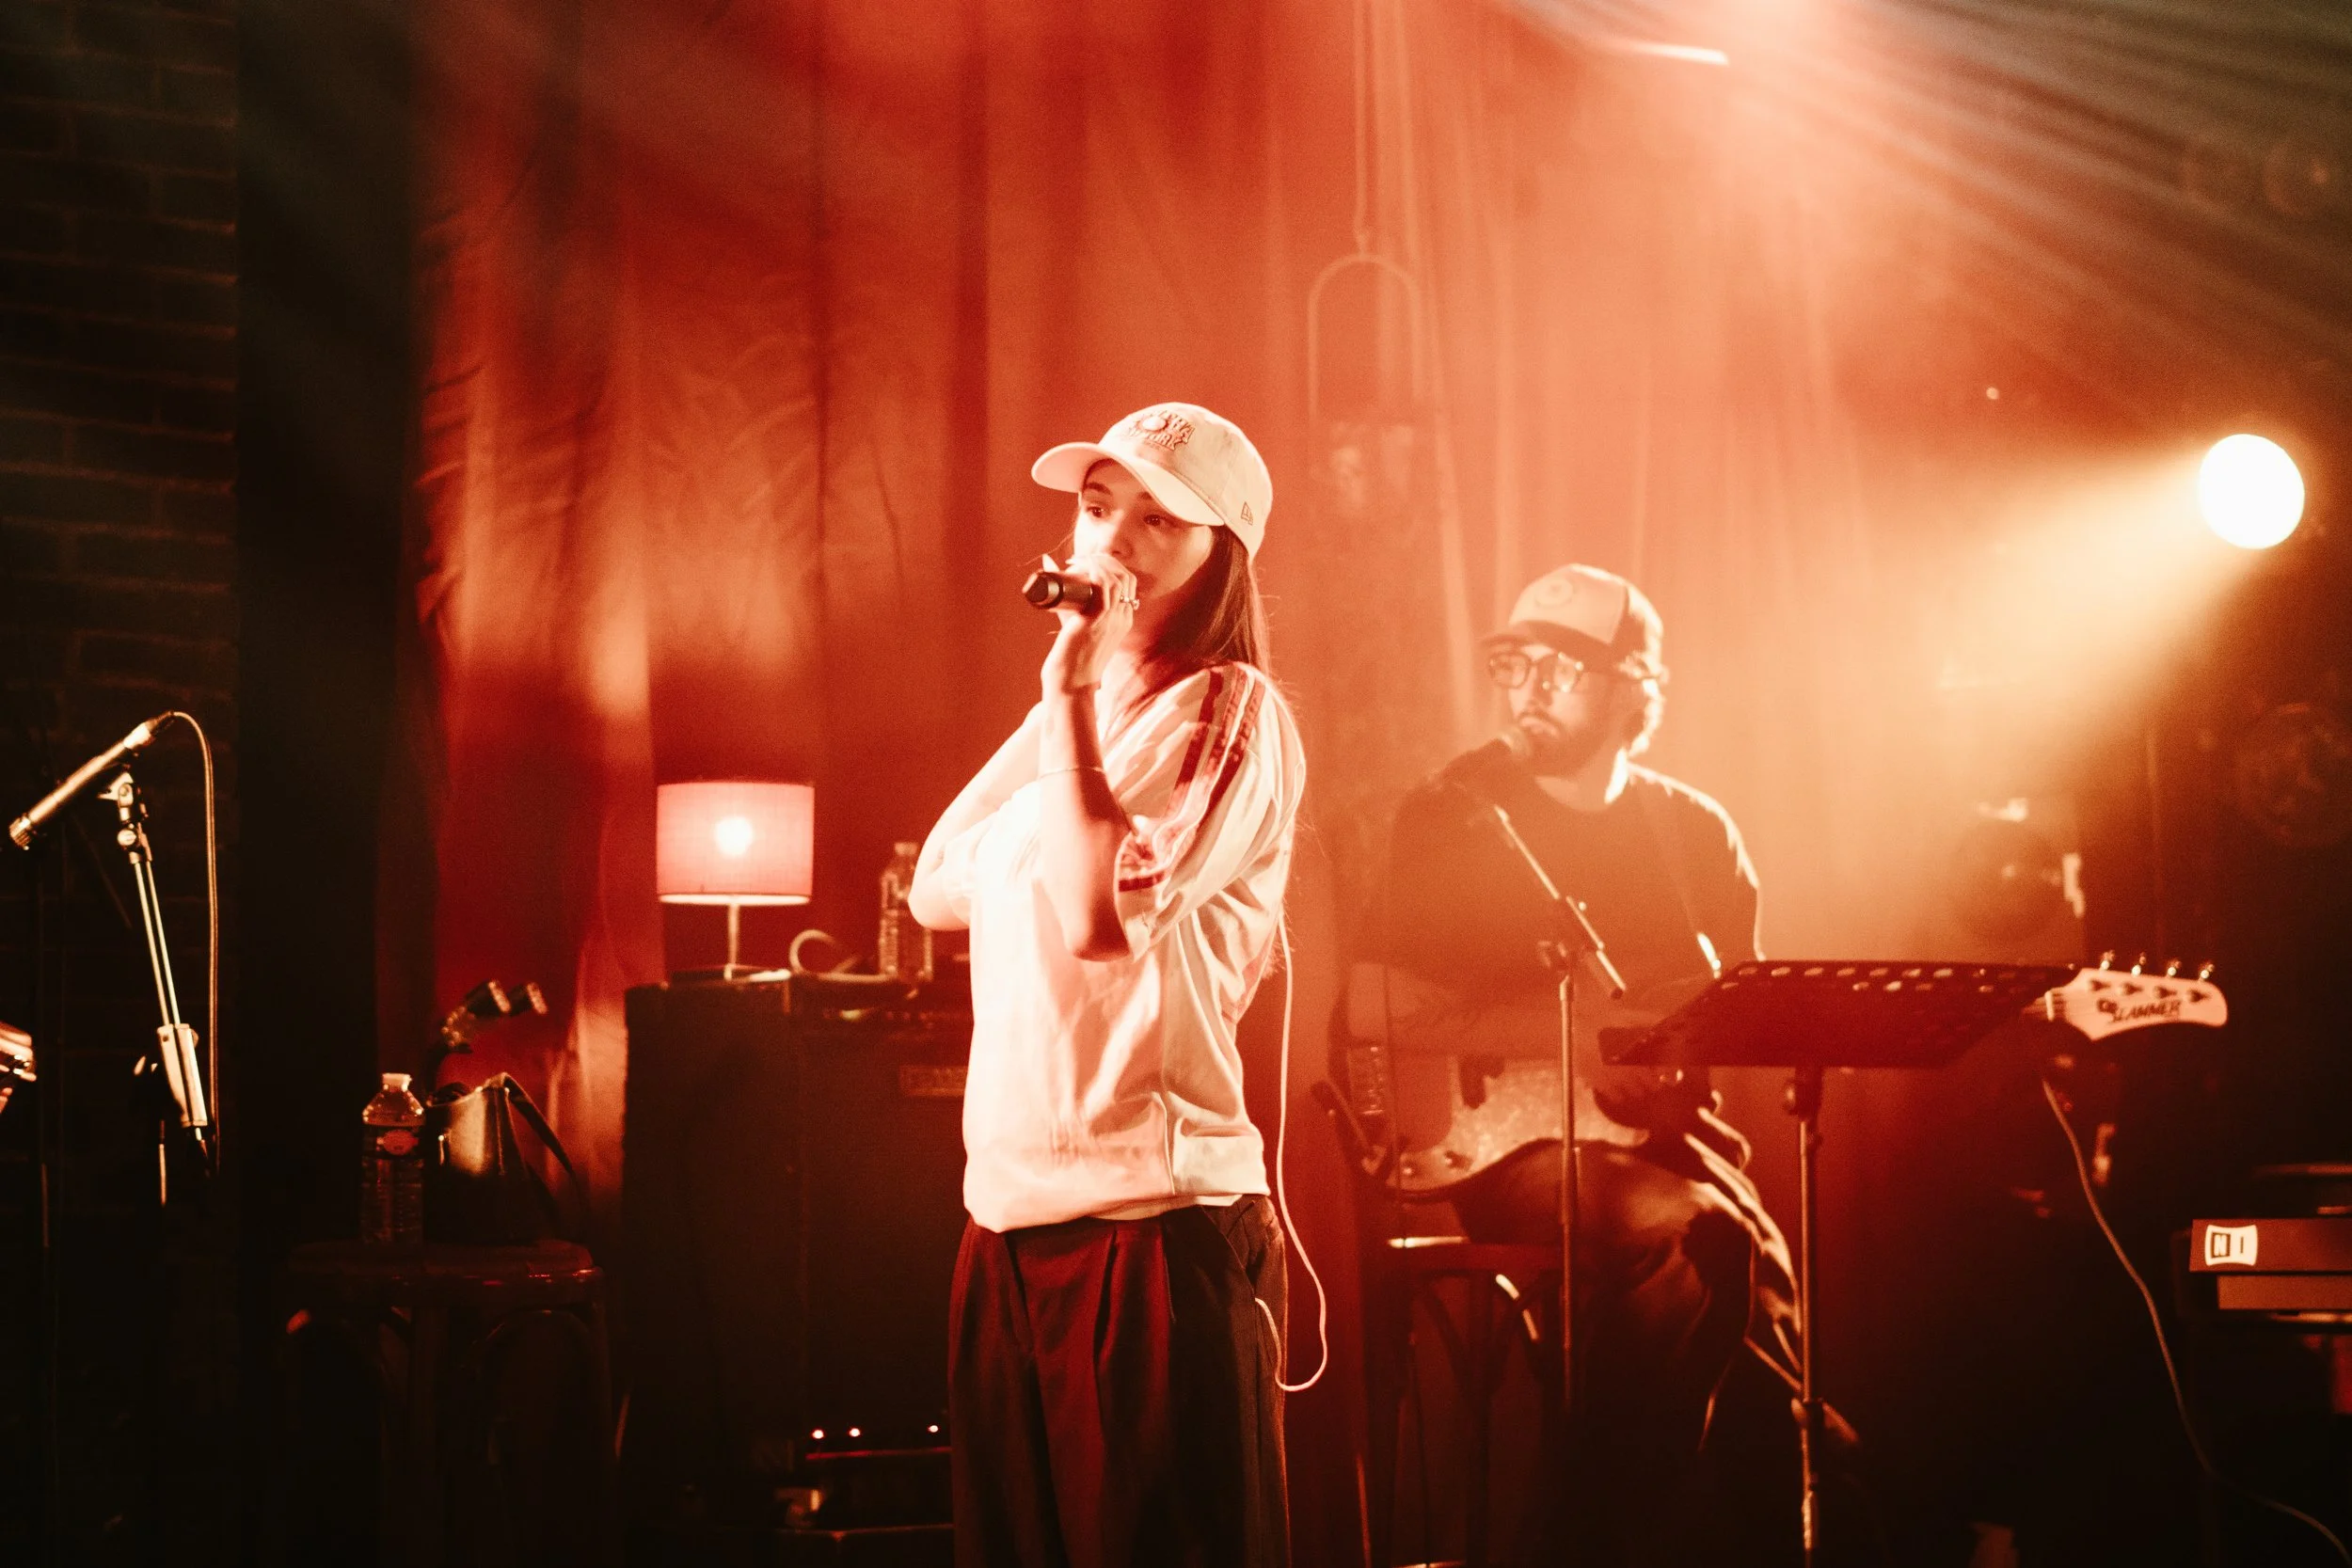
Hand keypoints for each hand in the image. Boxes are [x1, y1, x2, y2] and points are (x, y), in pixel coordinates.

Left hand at [1038, 552, 1136, 693]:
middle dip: (1104, 560)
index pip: (1126, 582)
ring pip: (1116, 578)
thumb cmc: (1070, 655)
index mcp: (1122, 619)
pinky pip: (1104, 587)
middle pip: (1124, 576)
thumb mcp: (1073, 624)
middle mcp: (1122, 618)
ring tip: (1078, 562)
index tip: (1087, 561)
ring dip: (1097, 563)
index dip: (1109, 565)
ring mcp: (1112, 619)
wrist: (1071, 682)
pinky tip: (1080, 567)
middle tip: (1081, 559)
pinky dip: (1093, 572)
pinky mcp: (1097, 620)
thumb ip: (1064, 601)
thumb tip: (1048, 571)